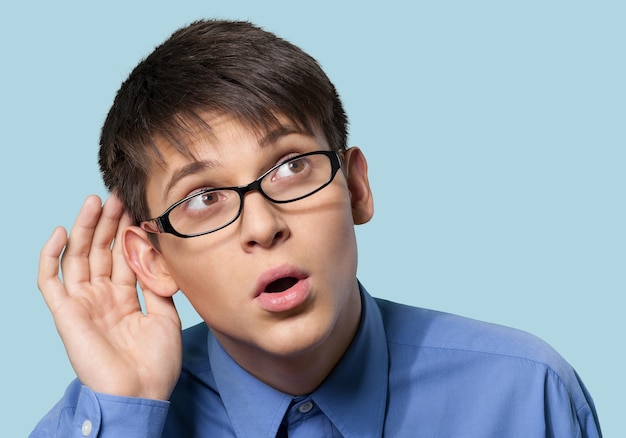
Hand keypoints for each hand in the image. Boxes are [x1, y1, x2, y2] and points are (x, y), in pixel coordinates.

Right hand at [38, 194, 181, 399]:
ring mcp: (83, 303)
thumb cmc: (157, 362)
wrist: (142, 394)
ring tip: (95, 201)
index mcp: (125, 297)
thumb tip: (157, 255)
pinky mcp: (65, 313)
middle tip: (117, 194)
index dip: (128, 231)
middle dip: (108, 221)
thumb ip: (156, 285)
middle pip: (101, 250)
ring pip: (78, 257)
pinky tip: (61, 232)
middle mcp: (102, 297)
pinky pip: (50, 281)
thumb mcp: (165, 315)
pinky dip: (51, 256)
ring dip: (84, 228)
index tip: (137, 205)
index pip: (123, 255)